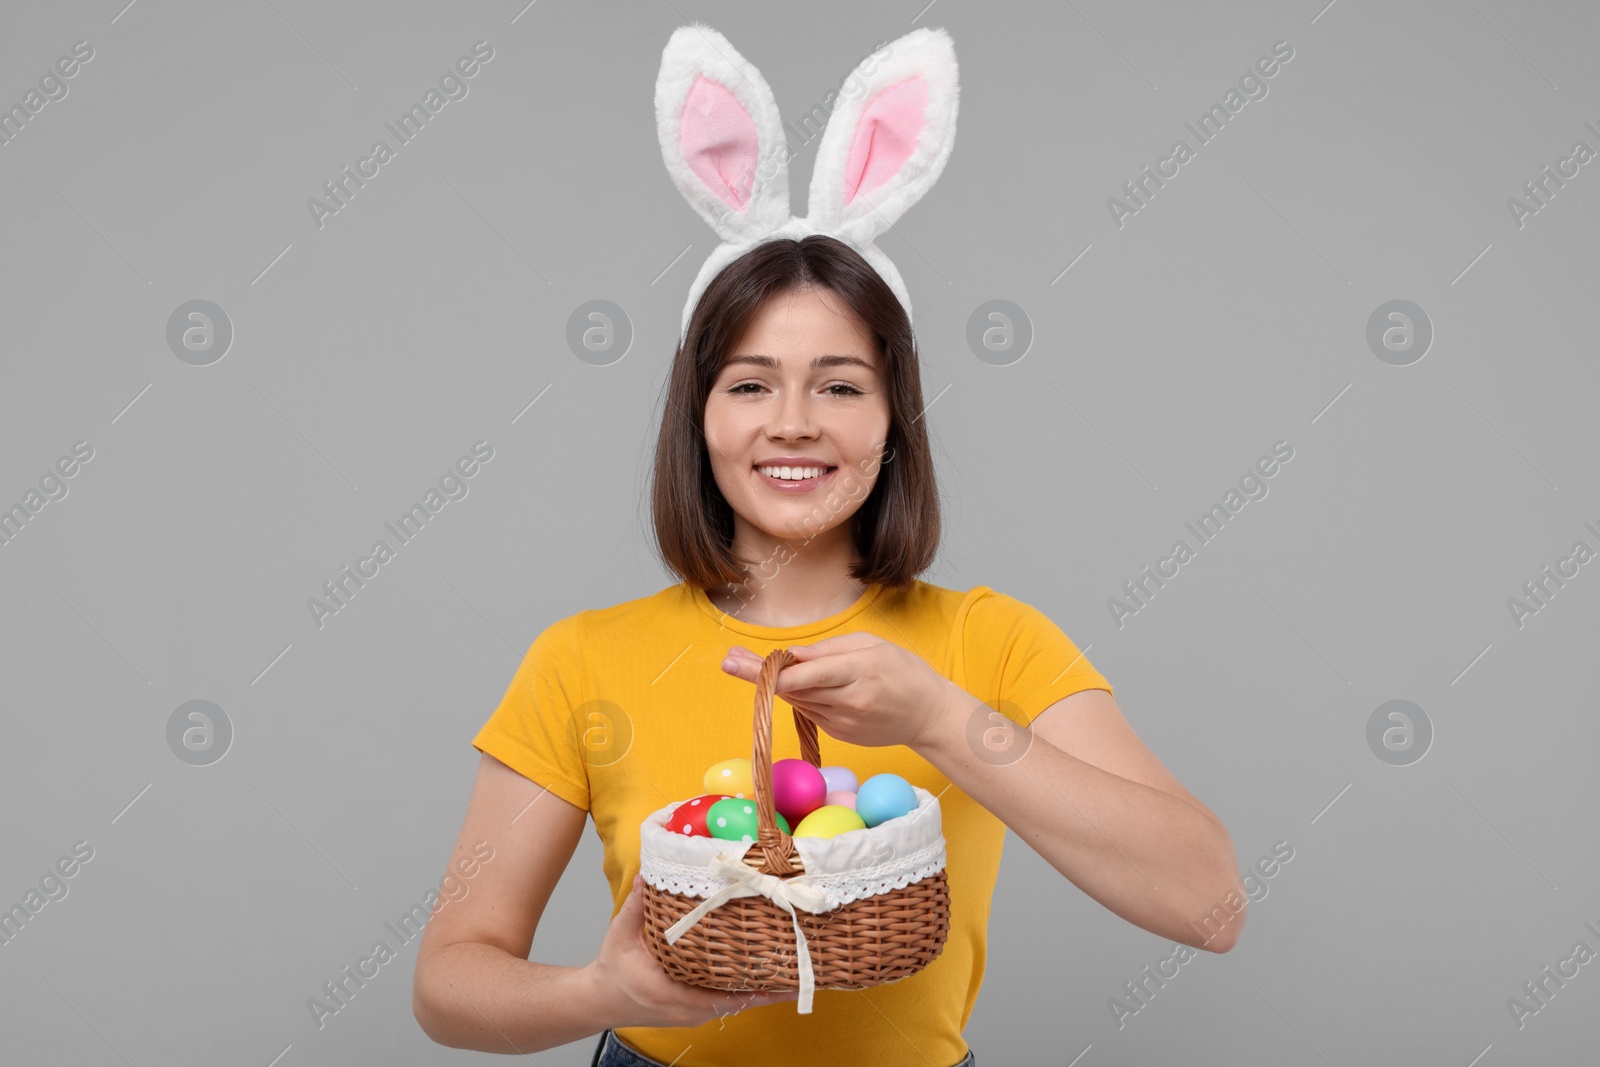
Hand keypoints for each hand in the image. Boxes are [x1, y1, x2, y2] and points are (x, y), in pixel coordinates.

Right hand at [588, 874, 798, 1028]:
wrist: (599, 1000)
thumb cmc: (612, 971)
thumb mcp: (619, 936)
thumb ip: (636, 906)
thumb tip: (648, 874)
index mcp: (671, 993)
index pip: (720, 997)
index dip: (753, 990)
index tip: (779, 977)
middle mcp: (686, 1010)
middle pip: (737, 1002)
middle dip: (767, 988)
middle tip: (798, 967)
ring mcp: (691, 1014)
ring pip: (733, 1004)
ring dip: (760, 990)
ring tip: (790, 972)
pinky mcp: (693, 1011)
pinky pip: (724, 1003)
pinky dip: (745, 992)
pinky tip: (764, 978)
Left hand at [720, 633, 954, 750]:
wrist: (929, 714)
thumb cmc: (903, 671)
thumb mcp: (871, 646)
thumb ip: (829, 651)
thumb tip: (792, 656)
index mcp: (859, 672)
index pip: (806, 674)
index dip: (771, 671)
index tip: (740, 662)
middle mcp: (849, 702)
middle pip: (793, 689)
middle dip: (760, 674)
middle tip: (728, 659)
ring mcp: (843, 723)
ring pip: (798, 701)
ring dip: (777, 684)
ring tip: (746, 663)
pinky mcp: (840, 735)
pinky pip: (810, 711)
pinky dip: (801, 696)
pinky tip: (801, 684)